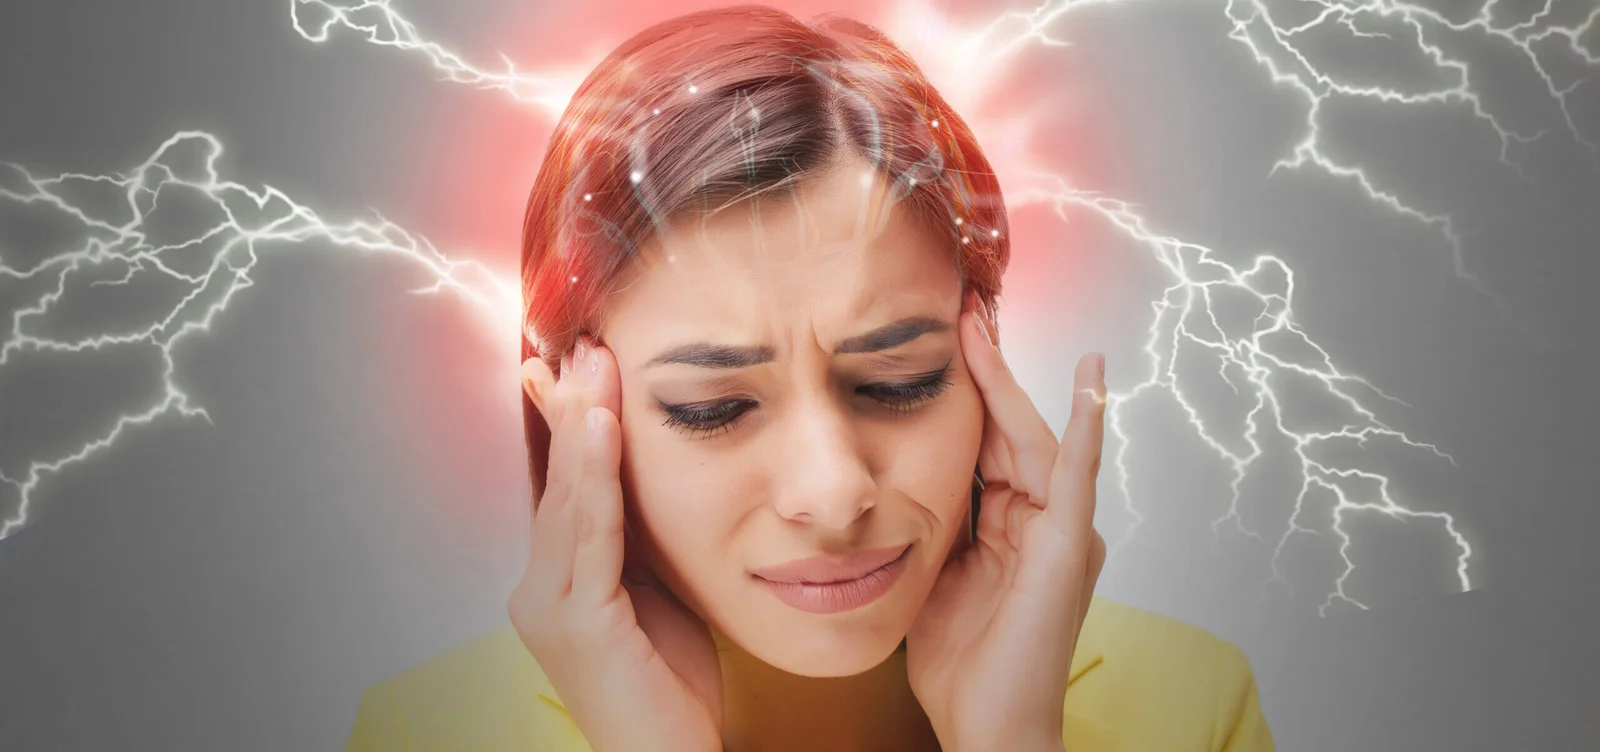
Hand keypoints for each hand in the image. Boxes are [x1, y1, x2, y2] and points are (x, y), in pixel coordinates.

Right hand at [510, 337, 723, 751]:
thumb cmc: (667, 689)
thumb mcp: (656, 592)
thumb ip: (641, 540)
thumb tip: (648, 475)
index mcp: (558, 582)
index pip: (564, 487)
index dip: (569, 424)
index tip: (579, 364)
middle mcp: (539, 590)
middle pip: (559, 482)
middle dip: (572, 409)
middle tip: (589, 345)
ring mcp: (549, 607)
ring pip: (569, 499)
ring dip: (583, 426)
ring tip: (594, 368)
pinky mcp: (577, 623)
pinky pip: (589, 535)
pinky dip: (594, 477)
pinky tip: (600, 429)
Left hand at [905, 291, 1107, 751]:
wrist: (987, 725)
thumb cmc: (961, 663)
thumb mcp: (930, 570)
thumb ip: (927, 520)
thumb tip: (891, 475)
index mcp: (1013, 524)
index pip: (986, 442)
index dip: (966, 391)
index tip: (941, 338)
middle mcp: (1046, 519)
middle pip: (1011, 429)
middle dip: (985, 369)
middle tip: (960, 310)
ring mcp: (1063, 530)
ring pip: (1036, 438)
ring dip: (1009, 381)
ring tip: (982, 328)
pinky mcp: (1069, 545)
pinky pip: (1080, 474)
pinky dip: (1088, 423)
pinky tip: (1090, 377)